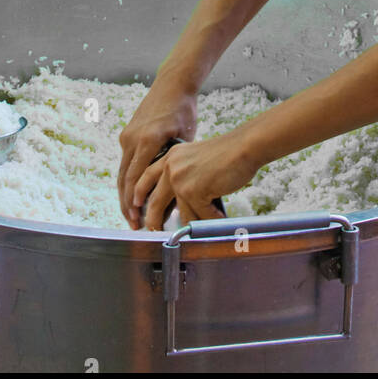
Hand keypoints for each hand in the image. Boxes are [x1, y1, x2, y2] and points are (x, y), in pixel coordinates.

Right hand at [118, 79, 197, 227]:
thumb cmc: (183, 110)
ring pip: (122, 173)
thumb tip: (174, 193)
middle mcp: (132, 138)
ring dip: (125, 195)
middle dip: (127, 205)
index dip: (135, 202)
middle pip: (124, 179)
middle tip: (133, 226)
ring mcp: (127, 136)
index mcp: (148, 139)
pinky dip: (127, 181)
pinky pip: (125, 162)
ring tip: (131, 216)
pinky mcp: (127, 134)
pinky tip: (132, 195)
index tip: (138, 219)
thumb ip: (174, 164)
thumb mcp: (184, 138)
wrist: (172, 85)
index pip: (136, 178)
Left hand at [135, 128, 261, 230]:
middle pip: (154, 202)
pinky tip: (219, 217)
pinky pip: (200, 216)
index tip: (135, 206)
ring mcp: (180, 180)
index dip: (139, 193)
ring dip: (195, 221)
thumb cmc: (226, 154)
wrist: (242, 147)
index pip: (146, 176)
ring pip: (181, 214)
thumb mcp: (194, 158)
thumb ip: (182, 174)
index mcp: (170, 157)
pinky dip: (211, 219)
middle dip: (152, 221)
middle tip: (153, 231)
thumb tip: (177, 202)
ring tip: (205, 223)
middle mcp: (171, 167)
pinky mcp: (193, 192)